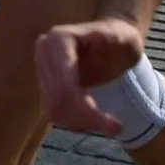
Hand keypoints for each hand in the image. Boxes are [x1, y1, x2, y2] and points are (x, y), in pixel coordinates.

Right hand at [34, 19, 149, 136]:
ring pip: (54, 109)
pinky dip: (75, 121)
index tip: (115, 126)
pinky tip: (95, 118)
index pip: (65, 85)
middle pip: (58, 99)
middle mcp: (44, 53)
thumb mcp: (123, 36)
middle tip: (115, 128)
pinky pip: (54, 112)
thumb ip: (110, 37)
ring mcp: (42, 68)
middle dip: (87, 118)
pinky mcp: (44, 84)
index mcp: (58, 40)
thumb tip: (98, 36)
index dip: (87, 108)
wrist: (113, 42)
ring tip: (108, 123)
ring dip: (82, 123)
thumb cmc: (121, 38)